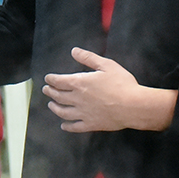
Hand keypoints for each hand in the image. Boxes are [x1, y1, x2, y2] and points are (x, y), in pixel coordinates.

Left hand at [42, 47, 174, 132]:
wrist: (133, 106)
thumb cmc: (122, 84)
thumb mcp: (106, 65)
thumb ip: (88, 58)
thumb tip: (74, 51)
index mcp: (80, 83)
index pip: (59, 81)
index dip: (51, 79)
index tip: (47, 79)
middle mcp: (78, 99)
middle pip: (58, 96)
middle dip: (50, 92)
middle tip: (45, 90)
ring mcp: (83, 113)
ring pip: (63, 112)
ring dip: (55, 108)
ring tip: (51, 105)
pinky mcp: (91, 124)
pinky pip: (75, 126)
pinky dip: (67, 126)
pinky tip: (63, 126)